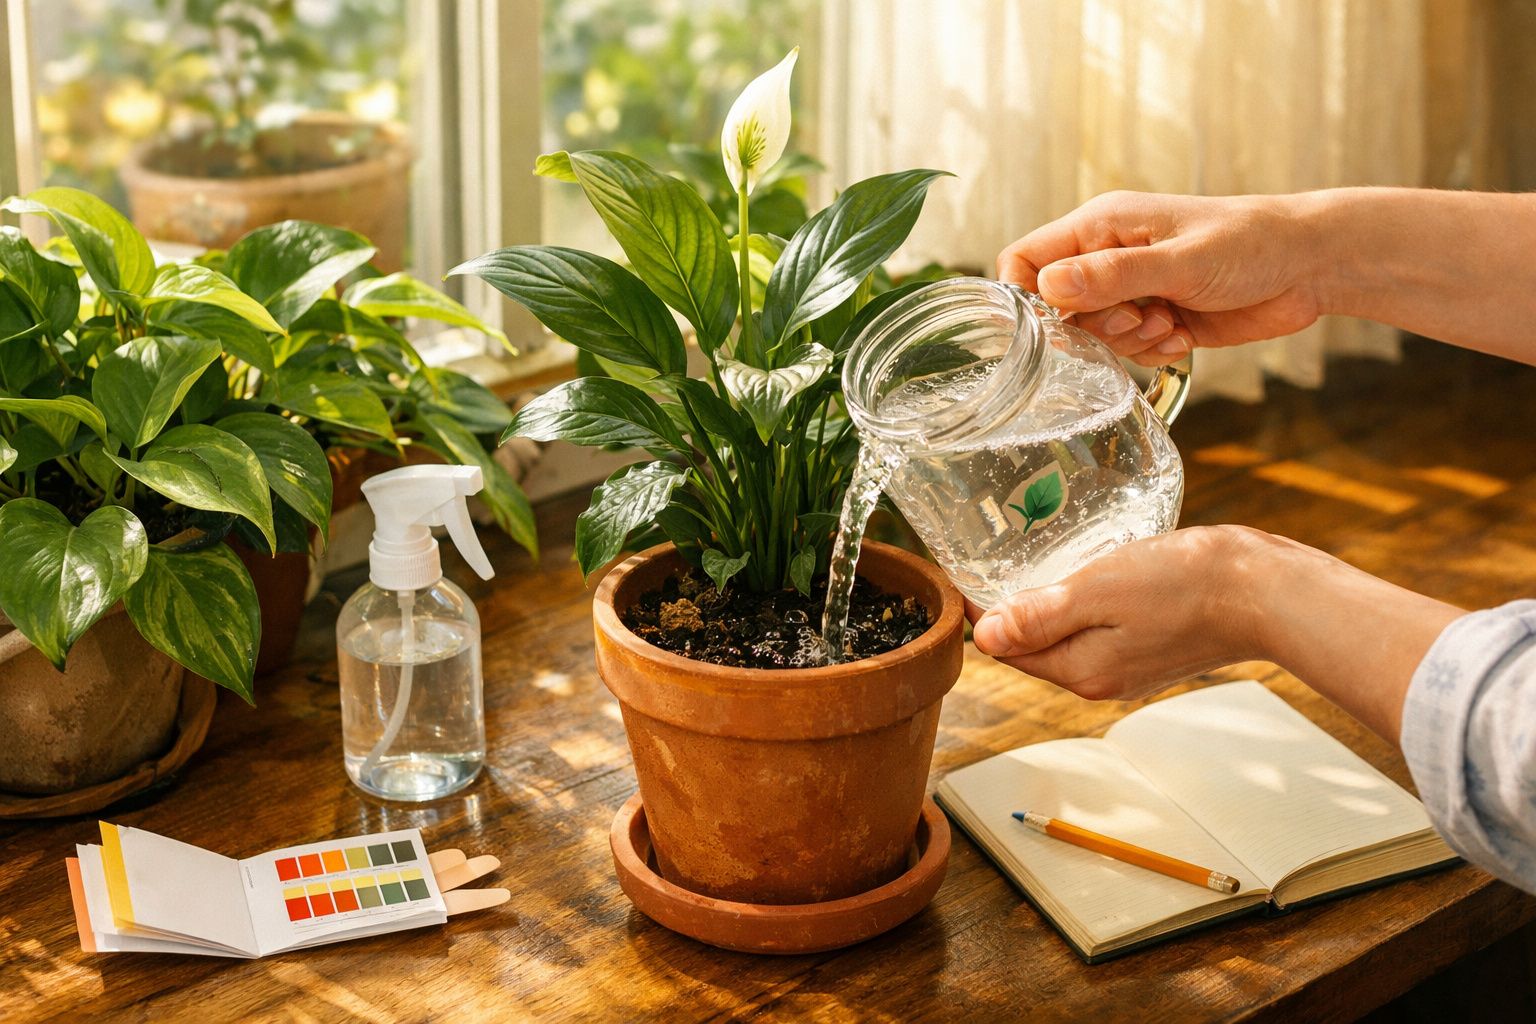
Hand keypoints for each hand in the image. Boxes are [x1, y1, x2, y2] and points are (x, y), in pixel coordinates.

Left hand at [968, 526, 1268, 700]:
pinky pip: (1101, 629)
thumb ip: (1038, 617)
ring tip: (1044, 560)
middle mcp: (1101, 680)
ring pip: (1069, 635)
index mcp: (1081, 672)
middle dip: (1016, 608)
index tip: (971, 571)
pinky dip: (1089, 605)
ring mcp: (1129, 669)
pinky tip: (1095, 573)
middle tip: (1000, 558)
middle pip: (1035, 645)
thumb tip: (982, 636)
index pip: (1006, 649)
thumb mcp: (1097, 592)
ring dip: (1053, 603)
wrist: (1264, 590)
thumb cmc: (1183, 585)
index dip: (984, 611)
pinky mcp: (1153, 652)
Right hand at [997, 191, 1327, 365]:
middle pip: (1058, 307)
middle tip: (1139, 316)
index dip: (1027, 295)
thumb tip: (1047, 286)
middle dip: (1095, 325)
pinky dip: (1154, 350)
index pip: (1027, 259)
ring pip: (1094, 334)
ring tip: (1170, 322)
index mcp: (1103, 226)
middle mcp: (1110, 256)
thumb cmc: (1251, 242)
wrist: (1310, 264)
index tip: (1055, 322)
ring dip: (1130, 340)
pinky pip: (1129, 350)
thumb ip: (1113, 275)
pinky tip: (1185, 334)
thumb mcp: (1180, 261)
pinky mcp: (1156, 318)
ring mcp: (1133, 289)